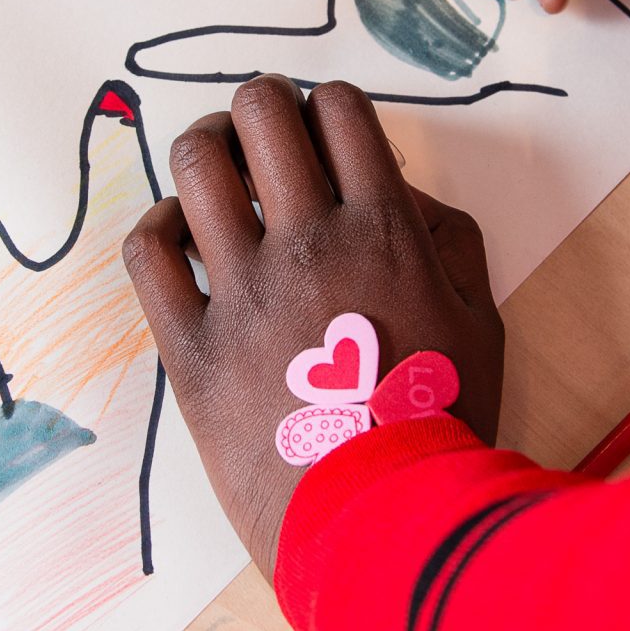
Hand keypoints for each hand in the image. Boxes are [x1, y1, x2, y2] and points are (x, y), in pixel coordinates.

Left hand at [121, 76, 501, 578]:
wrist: (385, 524)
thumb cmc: (442, 427)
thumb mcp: (481, 322)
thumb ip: (450, 241)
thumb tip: (399, 191)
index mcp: (385, 230)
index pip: (341, 110)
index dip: (326, 106)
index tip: (323, 136)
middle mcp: (309, 243)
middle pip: (261, 112)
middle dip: (260, 106)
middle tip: (264, 137)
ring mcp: (244, 292)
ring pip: (196, 163)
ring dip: (207, 149)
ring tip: (217, 173)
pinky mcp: (193, 346)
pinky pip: (148, 250)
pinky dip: (160, 225)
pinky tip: (181, 238)